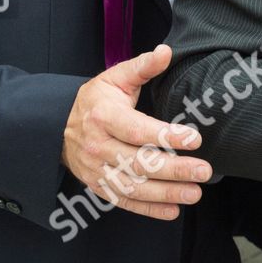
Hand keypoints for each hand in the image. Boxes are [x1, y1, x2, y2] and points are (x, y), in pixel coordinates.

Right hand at [62, 44, 211, 219]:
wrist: (58, 127)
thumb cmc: (95, 100)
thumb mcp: (115, 77)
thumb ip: (142, 67)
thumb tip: (166, 51)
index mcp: (104, 116)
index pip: (138, 130)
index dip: (166, 136)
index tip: (194, 139)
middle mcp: (99, 146)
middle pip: (139, 162)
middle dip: (174, 169)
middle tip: (204, 171)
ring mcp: (97, 170)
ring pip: (133, 186)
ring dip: (166, 193)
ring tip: (195, 192)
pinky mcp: (98, 187)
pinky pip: (124, 201)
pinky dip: (149, 210)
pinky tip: (173, 211)